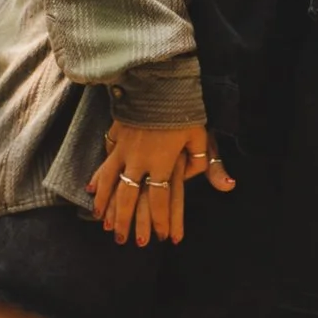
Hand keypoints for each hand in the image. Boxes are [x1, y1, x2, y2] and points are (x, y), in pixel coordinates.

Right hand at [88, 117, 231, 246]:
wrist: (157, 76)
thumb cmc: (183, 106)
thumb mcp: (200, 133)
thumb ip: (206, 161)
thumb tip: (226, 185)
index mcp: (162, 162)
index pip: (160, 201)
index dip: (161, 222)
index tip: (163, 238)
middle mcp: (139, 159)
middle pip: (129, 198)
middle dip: (126, 223)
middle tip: (125, 241)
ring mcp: (124, 147)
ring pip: (110, 183)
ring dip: (105, 205)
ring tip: (103, 224)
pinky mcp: (115, 134)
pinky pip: (104, 161)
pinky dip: (97, 178)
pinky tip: (91, 189)